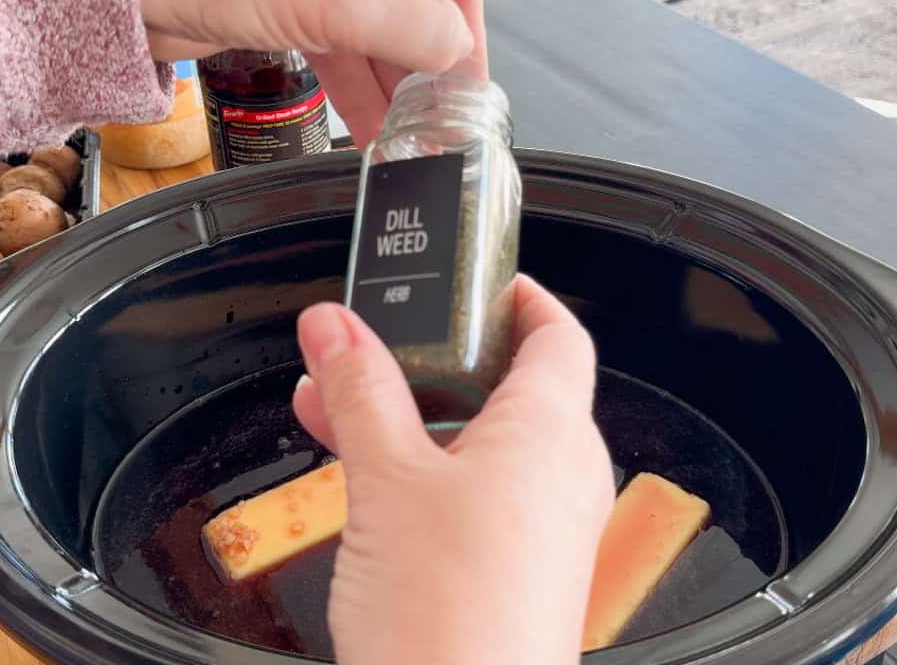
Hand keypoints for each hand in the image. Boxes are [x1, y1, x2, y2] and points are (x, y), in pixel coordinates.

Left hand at [133, 0, 485, 144]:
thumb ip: (414, 28)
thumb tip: (457, 52)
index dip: (467, 26)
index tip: (467, 83)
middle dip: (426, 64)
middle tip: (438, 119)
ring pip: (377, 26)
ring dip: (391, 84)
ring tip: (408, 135)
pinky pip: (339, 41)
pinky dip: (354, 82)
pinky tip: (370, 123)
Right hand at [292, 275, 613, 664]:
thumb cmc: (449, 618)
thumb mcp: (385, 481)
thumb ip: (361, 392)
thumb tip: (334, 326)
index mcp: (551, 433)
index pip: (557, 334)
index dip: (518, 297)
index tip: (471, 278)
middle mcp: (562, 475)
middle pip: (508, 385)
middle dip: (433, 361)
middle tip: (377, 341)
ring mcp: (542, 527)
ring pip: (479, 443)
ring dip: (412, 417)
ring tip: (335, 402)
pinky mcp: (514, 570)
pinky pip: (474, 495)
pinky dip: (422, 471)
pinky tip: (359, 471)